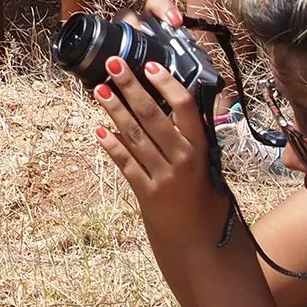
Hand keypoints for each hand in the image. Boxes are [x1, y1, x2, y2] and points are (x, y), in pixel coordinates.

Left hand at [93, 55, 230, 254]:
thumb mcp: (207, 163)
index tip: (151, 65)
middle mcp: (183, 160)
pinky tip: (99, 129)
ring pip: (134, 136)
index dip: (167, 84)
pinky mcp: (147, 193)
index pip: (186, 107)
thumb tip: (169, 100)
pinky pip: (125, 164)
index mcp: (201, 148)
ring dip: (114, 110)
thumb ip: (190, 136)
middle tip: (114, 65)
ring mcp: (163, 177)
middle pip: (152, 116)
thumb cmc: (203, 195)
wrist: (200, 241)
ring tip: (100, 89)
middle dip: (131, 88)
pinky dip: (112, 145)